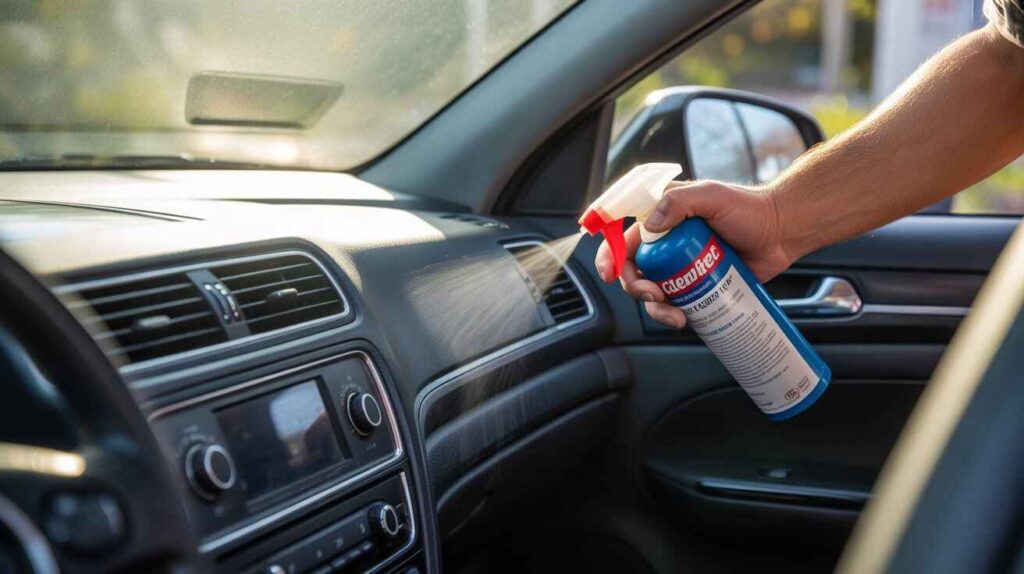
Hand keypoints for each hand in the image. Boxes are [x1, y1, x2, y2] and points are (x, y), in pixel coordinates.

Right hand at [594, 180, 791, 328]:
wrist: (782, 232)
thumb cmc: (748, 209)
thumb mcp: (710, 196)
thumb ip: (678, 203)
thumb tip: (650, 226)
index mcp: (661, 217)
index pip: (623, 234)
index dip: (609, 254)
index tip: (608, 272)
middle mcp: (665, 243)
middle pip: (632, 268)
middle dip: (634, 286)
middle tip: (653, 294)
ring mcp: (679, 266)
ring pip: (651, 291)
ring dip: (654, 307)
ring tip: (675, 314)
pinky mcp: (696, 285)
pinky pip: (675, 303)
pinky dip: (672, 314)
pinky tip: (684, 318)